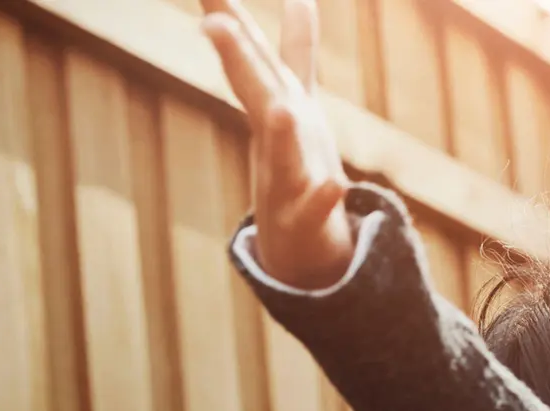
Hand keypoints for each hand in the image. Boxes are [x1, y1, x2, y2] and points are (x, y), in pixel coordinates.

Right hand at [201, 0, 353, 288]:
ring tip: (282, 110)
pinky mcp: (306, 223)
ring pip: (281, 157)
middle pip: (256, 97)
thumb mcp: (296, 104)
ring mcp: (286, 184)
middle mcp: (274, 143)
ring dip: (279, 134)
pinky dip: (322, 198)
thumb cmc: (296, 170)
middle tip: (213, 22)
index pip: (251, 58)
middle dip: (237, 62)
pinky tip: (336, 185)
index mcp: (274, 110)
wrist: (296, 249)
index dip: (230, 19)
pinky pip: (313, 210)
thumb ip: (297, 51)